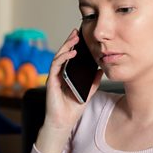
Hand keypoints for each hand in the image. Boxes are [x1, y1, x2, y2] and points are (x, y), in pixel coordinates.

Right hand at [35, 29, 102, 152]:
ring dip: (66, 46)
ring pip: (59, 56)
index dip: (74, 45)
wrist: (63, 122)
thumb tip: (101, 69)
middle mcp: (59, 73)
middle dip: (70, 41)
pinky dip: (63, 57)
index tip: (81, 35)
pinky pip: (56, 65)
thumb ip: (94, 81)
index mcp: (67, 74)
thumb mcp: (88, 92)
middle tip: (77, 31)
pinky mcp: (51, 81)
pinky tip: (71, 53)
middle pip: (63, 53)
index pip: (70, 56)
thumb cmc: (73, 108)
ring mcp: (54, 76)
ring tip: (74, 38)